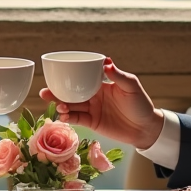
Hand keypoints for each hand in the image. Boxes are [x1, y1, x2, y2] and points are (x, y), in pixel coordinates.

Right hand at [37, 58, 163, 149]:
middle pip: (71, 93)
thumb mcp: (131, 86)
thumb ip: (118, 75)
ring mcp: (92, 110)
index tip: (55, 75)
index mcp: (100, 84)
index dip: (67, 77)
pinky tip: (63, 116)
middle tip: (44, 92)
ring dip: (61, 106)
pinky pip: (77, 119)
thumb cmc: (141, 104)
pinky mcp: (93, 123)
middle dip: (56, 93)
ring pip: (71, 106)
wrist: (146, 128)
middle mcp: (93, 96)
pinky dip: (69, 118)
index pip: (81, 78)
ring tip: (57, 106)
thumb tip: (107, 61)